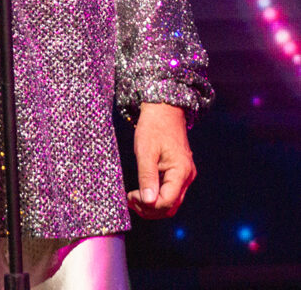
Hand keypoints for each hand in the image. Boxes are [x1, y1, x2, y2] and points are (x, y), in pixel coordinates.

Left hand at [127, 102, 195, 218]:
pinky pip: (170, 191)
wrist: (164, 108)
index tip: (130, 197)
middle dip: (150, 209)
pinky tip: (142, 191)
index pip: (166, 201)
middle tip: (130, 201)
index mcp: (181, 171)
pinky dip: (156, 196)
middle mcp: (187, 176)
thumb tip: (148, 202)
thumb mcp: (145, 151)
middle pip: (170, 206)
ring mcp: (185, 174)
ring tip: (133, 198)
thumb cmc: (153, 126)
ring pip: (171, 201)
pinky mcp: (179, 171)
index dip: (148, 205)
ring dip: (152, 205)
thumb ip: (147, 177)